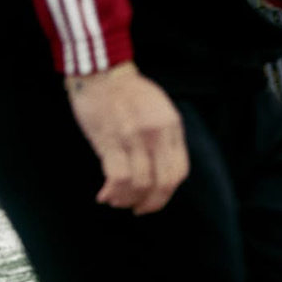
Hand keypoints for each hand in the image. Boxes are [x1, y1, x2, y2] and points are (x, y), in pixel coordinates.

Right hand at [65, 61, 189, 214]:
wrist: (102, 72)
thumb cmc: (128, 92)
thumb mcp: (158, 110)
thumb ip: (163, 136)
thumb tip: (158, 169)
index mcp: (172, 127)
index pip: (179, 171)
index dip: (167, 192)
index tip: (155, 199)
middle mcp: (158, 134)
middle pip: (164, 183)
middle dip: (151, 204)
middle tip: (138, 209)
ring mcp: (135, 138)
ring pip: (140, 185)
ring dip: (127, 200)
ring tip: (116, 200)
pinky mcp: (111, 140)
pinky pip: (118, 178)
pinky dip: (112, 192)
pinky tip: (104, 194)